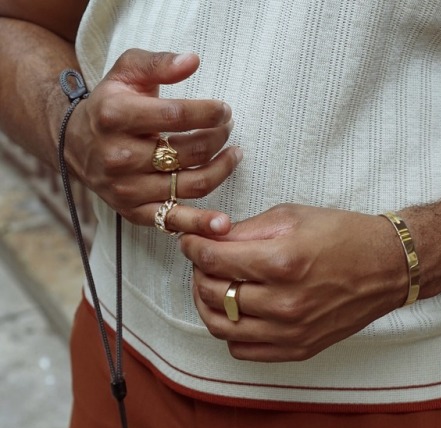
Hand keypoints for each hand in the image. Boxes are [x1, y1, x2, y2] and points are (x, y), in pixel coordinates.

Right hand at [65, 49, 240, 234]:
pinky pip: (174, 220)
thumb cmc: (110, 105)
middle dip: (219, 137)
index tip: (224, 110)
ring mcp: (127, 189)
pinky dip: (201, 224)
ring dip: (222, 169)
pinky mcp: (134, 212)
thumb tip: (193, 61)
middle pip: (189, 152)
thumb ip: (158, 63)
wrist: (75, 144)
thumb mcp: (126, 73)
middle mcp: (120, 157)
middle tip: (227, 128)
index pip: (176, 116)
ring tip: (234, 154)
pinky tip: (223, 224)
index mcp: (116, 116)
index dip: (209, 113)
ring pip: (191, 184)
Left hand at [180, 204, 407, 361]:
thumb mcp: (293, 216)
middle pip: (212, 293)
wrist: (386, 267)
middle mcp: (285, 302)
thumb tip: (211, 239)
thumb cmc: (343, 236)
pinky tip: (238, 312)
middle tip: (203, 261)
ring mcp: (291, 332)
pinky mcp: (298, 349)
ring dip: (207, 305)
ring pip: (221, 327)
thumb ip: (246, 230)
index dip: (193, 248)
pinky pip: (243, 350)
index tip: (190, 242)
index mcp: (283, 262)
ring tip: (215, 287)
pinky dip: (231, 332)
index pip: (214, 259)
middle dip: (198, 272)